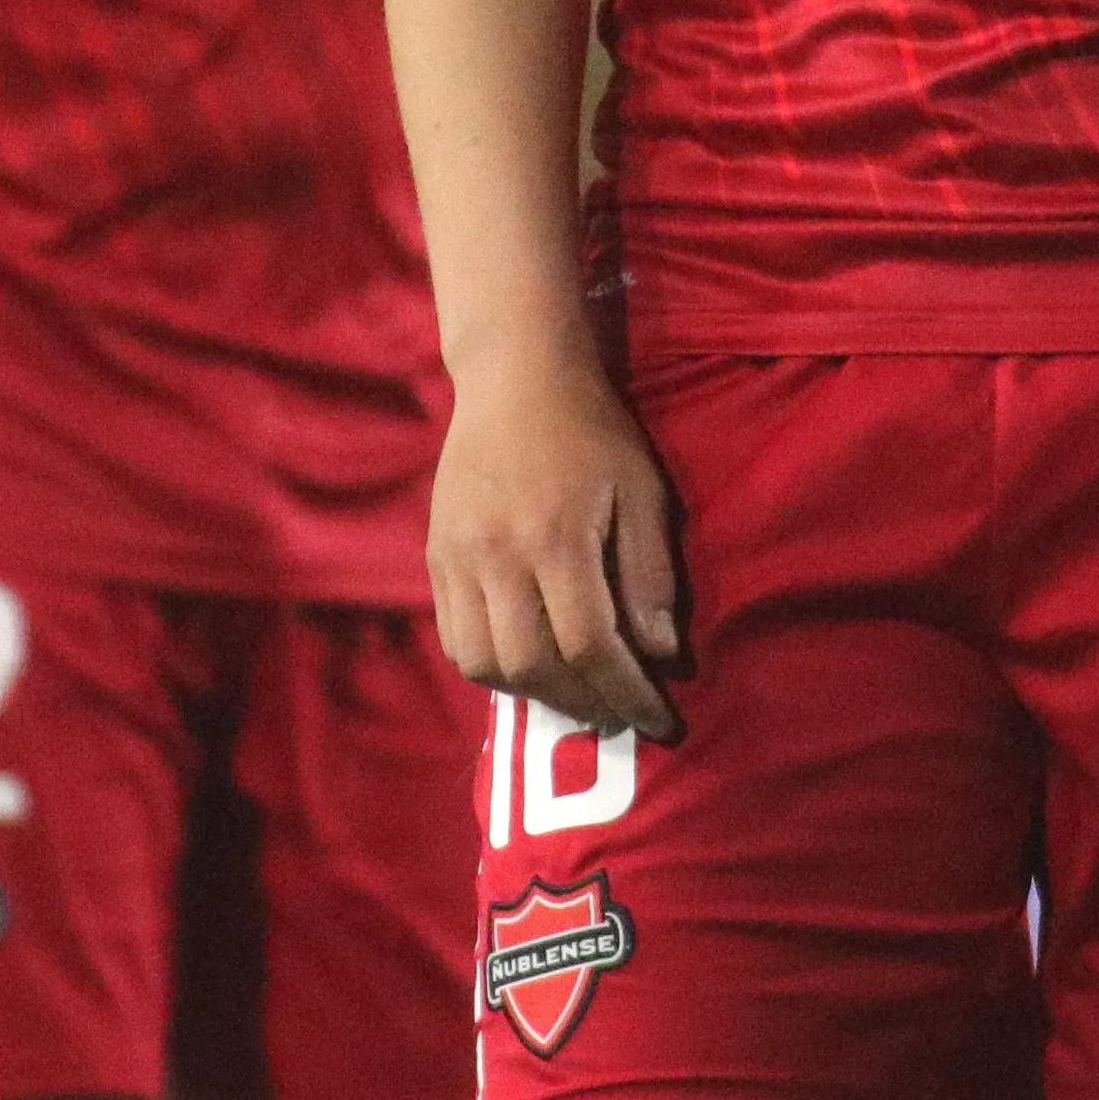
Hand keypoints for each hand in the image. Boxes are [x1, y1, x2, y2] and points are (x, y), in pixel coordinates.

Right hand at [427, 346, 688, 744]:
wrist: (516, 377)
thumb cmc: (592, 431)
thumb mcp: (643, 491)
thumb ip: (650, 575)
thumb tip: (659, 655)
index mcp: (555, 535)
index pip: (591, 644)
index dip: (628, 693)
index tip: (662, 721)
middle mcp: (497, 554)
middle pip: (533, 664)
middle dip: (584, 702)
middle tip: (620, 713)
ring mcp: (457, 557)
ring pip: (483, 662)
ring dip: (534, 692)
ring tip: (577, 692)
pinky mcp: (436, 557)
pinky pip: (455, 638)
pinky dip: (495, 667)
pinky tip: (532, 663)